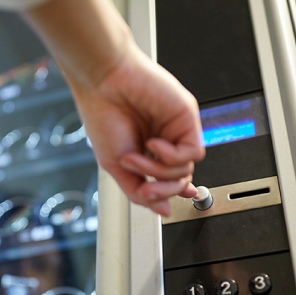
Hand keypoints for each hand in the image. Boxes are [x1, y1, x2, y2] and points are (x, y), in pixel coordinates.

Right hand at [67, 43, 204, 215]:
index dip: (170, 192)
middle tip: (144, 186)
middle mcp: (165, 139)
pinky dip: (171, 155)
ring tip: (136, 157)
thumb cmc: (103, 116)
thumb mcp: (116, 166)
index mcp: (148, 149)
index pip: (169, 178)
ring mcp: (176, 129)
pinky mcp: (186, 118)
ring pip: (186, 170)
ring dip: (158, 171)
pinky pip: (192, 152)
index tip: (167, 204)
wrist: (103, 83)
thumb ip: (139, 192)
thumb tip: (163, 211)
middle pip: (179, 180)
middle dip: (161, 190)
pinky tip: (153, 144)